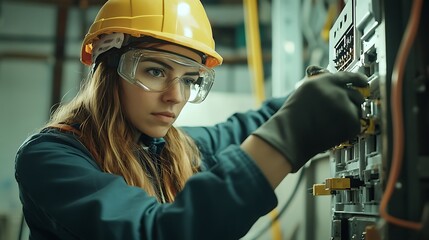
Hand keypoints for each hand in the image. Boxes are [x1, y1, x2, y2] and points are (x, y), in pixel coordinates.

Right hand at [252, 68, 367, 171]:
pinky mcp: (350, 123)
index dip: (358, 79)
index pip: (348, 76)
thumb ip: (323, 85)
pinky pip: (357, 123)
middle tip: (341, 111)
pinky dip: (348, 128)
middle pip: (356, 94)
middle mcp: (336, 91)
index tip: (363, 81)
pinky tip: (333, 130)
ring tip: (331, 122)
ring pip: (358, 109)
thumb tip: (339, 85)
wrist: (290, 135)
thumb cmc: (293, 117)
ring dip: (350, 115)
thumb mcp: (305, 91)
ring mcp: (345, 107)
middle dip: (352, 102)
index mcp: (324, 81)